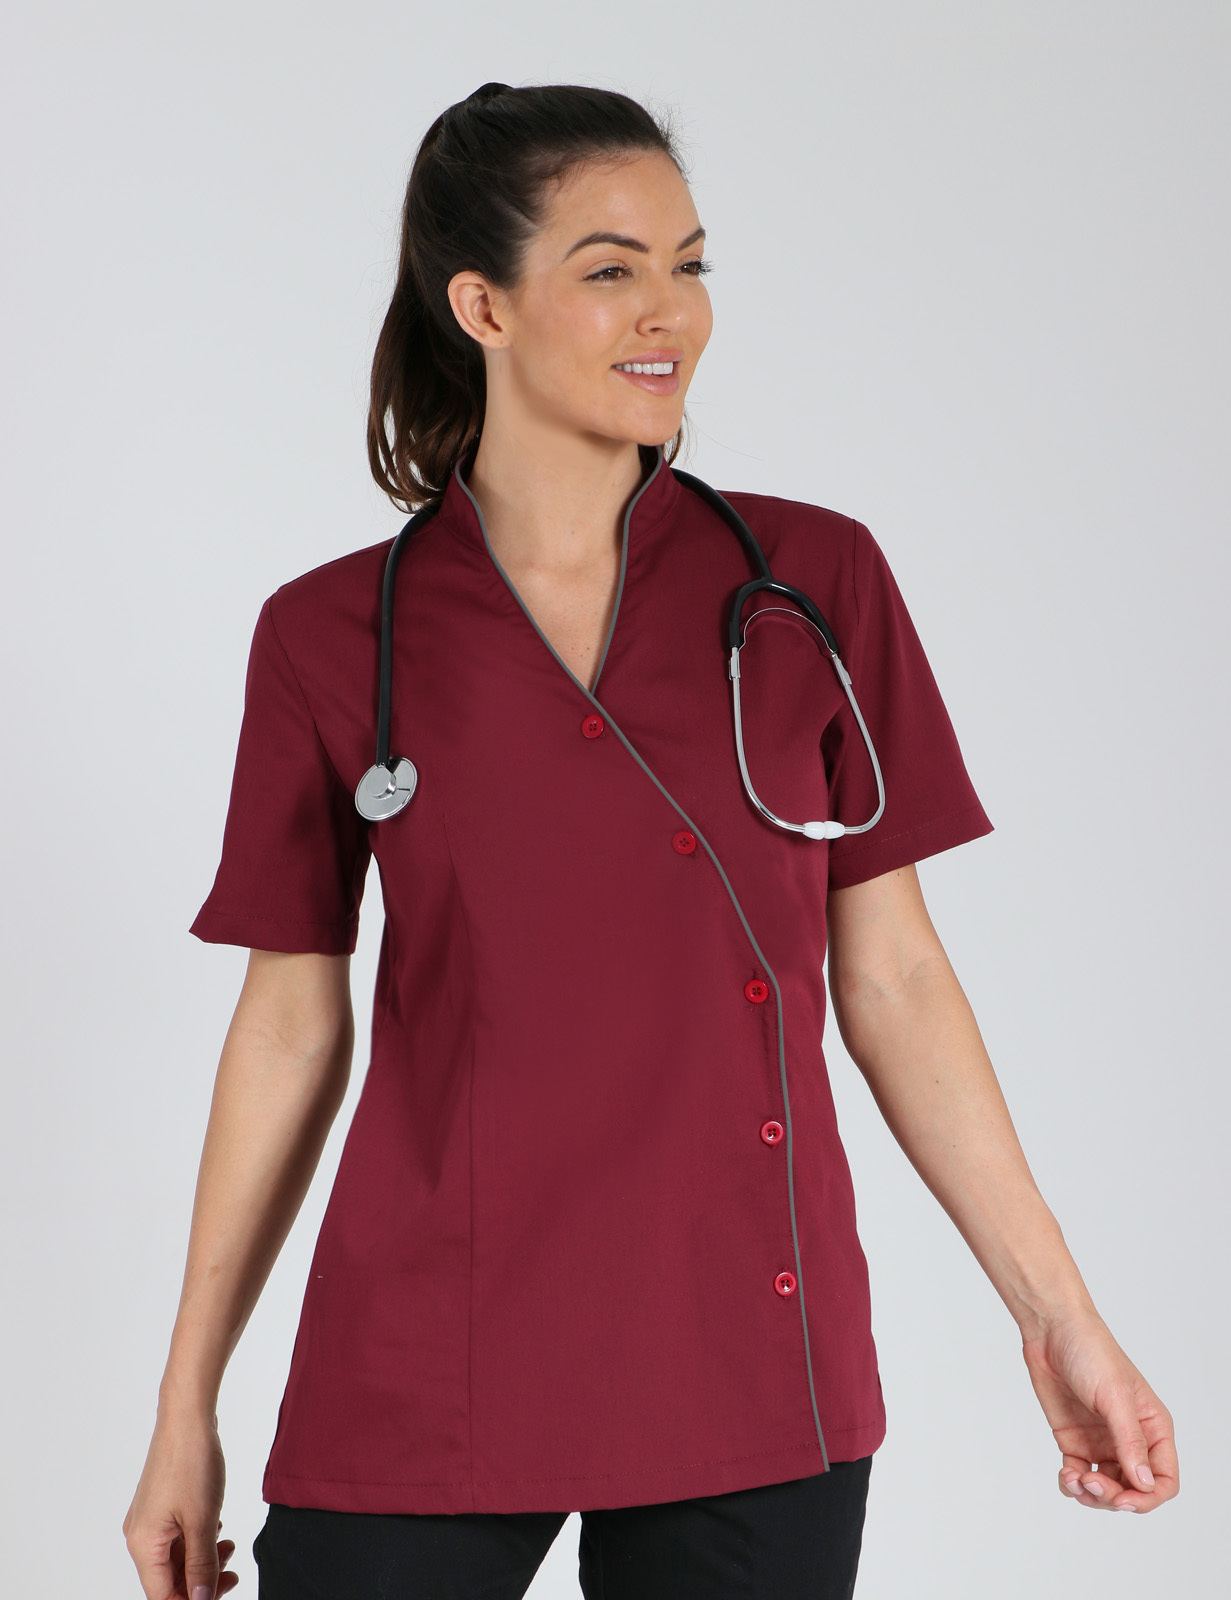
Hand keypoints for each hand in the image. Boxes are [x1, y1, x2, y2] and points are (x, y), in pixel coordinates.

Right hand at [122, 1411, 238, 1597]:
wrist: (187, 1417)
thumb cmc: (192, 1462)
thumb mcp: (203, 1520)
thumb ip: (201, 1565)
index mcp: (144, 1545)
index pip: (162, 1595)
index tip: (221, 1592)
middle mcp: (140, 1536)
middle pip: (168, 1579)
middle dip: (201, 1581)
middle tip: (232, 1573)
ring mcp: (149, 1520)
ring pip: (175, 1558)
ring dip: (202, 1560)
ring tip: (229, 1548)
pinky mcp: (160, 1506)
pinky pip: (177, 1537)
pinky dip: (198, 1540)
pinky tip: (218, 1529)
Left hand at [1020, 1311, 1177, 1512]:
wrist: (1051, 1329)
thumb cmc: (1091, 1351)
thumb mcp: (1114, 1396)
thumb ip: (1129, 1441)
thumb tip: (1144, 1484)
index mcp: (1152, 1427)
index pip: (1163, 1479)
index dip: (1147, 1497)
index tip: (1123, 1499)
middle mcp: (1130, 1439)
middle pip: (1133, 1490)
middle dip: (1113, 1497)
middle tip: (1089, 1482)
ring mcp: (1101, 1442)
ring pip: (1106, 1489)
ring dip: (1091, 1495)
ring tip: (1072, 1479)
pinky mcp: (1074, 1441)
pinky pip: (1078, 1477)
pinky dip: (1072, 1485)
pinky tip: (1065, 1477)